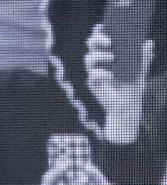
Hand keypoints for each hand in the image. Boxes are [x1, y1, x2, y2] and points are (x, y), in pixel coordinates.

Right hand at [85, 23, 152, 142]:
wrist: (127, 106)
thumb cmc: (132, 87)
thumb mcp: (141, 70)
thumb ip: (144, 57)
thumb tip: (149, 43)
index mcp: (109, 55)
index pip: (101, 40)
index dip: (99, 32)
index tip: (103, 27)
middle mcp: (100, 62)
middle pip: (91, 46)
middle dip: (97, 40)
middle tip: (109, 42)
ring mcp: (95, 72)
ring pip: (89, 59)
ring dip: (99, 56)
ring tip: (112, 59)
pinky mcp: (93, 84)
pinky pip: (93, 75)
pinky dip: (101, 73)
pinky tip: (110, 76)